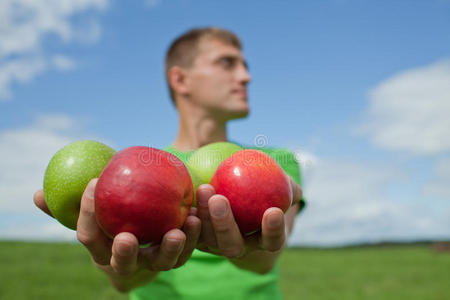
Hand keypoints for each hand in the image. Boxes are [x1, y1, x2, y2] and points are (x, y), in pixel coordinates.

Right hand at [33, 179, 200, 291]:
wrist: (141, 247)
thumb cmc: (111, 225)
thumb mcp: (91, 215)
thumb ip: (69, 207)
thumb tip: (38, 195)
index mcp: (101, 249)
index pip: (89, 235)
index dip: (87, 212)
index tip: (94, 183)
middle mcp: (126, 261)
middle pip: (124, 262)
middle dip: (124, 253)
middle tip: (128, 237)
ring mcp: (153, 263)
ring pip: (162, 262)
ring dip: (172, 246)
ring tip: (182, 226)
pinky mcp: (176, 258)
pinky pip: (186, 251)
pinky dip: (193, 237)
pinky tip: (197, 215)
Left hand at [195, 177, 301, 261]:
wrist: (232, 188)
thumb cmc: (261, 186)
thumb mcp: (277, 183)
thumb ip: (286, 185)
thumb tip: (292, 188)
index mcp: (262, 239)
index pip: (272, 241)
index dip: (274, 230)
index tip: (273, 211)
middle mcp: (238, 247)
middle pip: (232, 246)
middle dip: (225, 225)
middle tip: (220, 200)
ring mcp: (216, 245)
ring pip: (208, 239)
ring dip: (204, 216)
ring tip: (203, 189)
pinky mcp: (196, 238)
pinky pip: (190, 232)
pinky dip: (188, 218)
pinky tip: (187, 198)